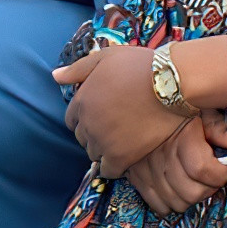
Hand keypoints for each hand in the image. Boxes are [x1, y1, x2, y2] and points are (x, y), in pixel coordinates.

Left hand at [52, 44, 186, 176]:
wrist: (172, 82)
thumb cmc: (141, 65)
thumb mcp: (106, 57)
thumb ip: (78, 68)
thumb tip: (54, 76)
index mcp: (82, 100)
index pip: (72, 120)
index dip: (85, 119)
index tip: (102, 116)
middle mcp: (88, 122)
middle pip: (82, 138)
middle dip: (94, 134)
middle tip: (115, 128)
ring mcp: (103, 141)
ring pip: (94, 154)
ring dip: (104, 149)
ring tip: (122, 141)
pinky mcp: (121, 156)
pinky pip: (108, 170)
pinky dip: (114, 166)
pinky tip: (126, 157)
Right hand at [123, 115, 226, 214]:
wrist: (135, 106)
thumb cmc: (173, 106)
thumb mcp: (199, 108)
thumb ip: (219, 127)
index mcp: (180, 138)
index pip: (203, 169)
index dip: (220, 174)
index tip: (224, 167)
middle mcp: (161, 157)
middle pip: (192, 192)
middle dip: (208, 188)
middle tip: (211, 176)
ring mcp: (147, 171)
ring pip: (177, 203)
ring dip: (191, 197)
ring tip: (195, 180)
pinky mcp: (136, 178)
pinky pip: (158, 206)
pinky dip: (171, 202)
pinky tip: (177, 187)